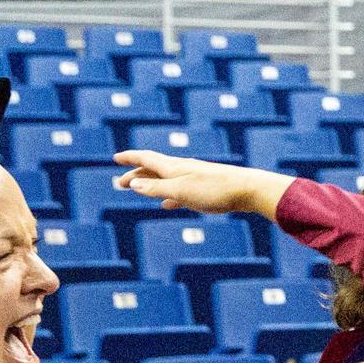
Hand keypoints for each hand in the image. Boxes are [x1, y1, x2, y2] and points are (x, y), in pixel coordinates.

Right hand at [114, 150, 293, 216]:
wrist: (247, 190)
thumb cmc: (215, 190)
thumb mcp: (181, 191)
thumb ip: (157, 189)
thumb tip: (134, 184)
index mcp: (173, 167)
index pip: (146, 159)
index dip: (130, 159)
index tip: (116, 158)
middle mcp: (182, 169)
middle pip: (153, 170)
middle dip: (136, 175)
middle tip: (120, 183)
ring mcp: (193, 178)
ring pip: (165, 180)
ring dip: (150, 185)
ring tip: (139, 190)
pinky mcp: (204, 189)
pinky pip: (179, 191)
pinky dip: (168, 195)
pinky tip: (168, 204)